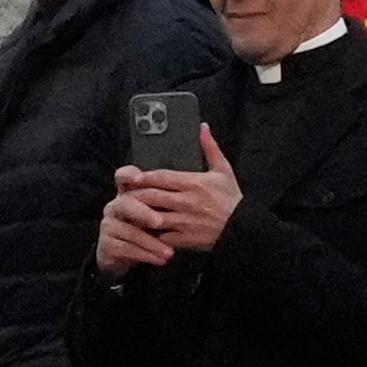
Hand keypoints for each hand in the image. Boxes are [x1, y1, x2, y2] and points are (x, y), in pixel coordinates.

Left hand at [101, 131, 238, 268]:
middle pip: (152, 196)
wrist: (242, 229)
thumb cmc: (231, 199)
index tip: (132, 176)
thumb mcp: (223, 170)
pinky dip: (150, 233)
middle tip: (124, 193)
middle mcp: (187, 202)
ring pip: (152, 216)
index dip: (143, 177)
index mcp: (194, 183)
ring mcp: (184, 221)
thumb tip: (202, 127)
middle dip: (136, 195)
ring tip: (128, 210)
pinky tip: (142, 229)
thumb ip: (210, 148)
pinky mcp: (184, 239)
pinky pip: (160, 236)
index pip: (161, 177)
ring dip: (138, 213)